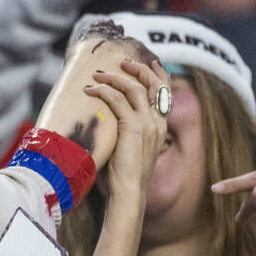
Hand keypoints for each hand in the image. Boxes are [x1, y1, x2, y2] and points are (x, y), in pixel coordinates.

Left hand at [84, 58, 168, 219]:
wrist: (128, 193)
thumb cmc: (123, 179)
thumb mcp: (128, 151)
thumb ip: (124, 135)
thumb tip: (104, 125)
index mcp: (160, 128)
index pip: (165, 94)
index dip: (160, 76)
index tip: (152, 62)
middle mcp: (157, 122)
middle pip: (154, 85)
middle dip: (139, 69)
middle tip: (123, 62)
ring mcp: (146, 123)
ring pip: (134, 88)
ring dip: (115, 77)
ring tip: (98, 74)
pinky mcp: (133, 126)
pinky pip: (117, 99)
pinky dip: (103, 90)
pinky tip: (91, 90)